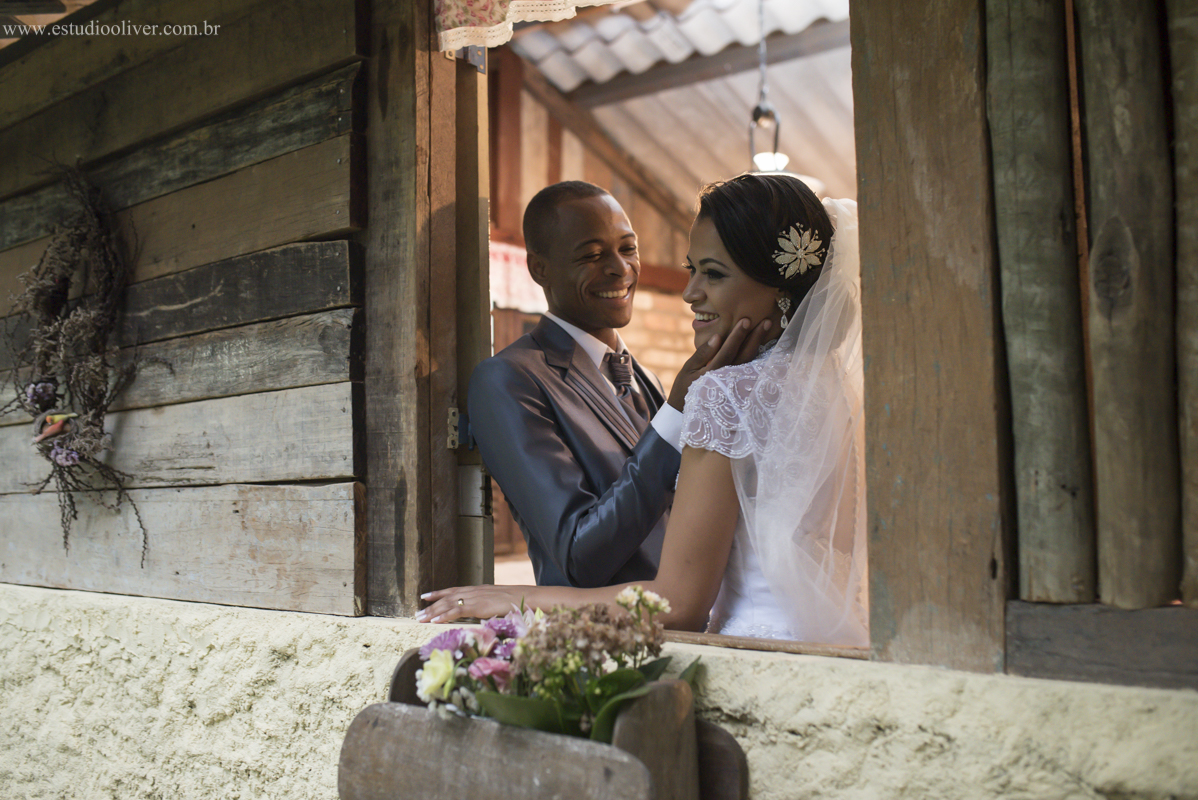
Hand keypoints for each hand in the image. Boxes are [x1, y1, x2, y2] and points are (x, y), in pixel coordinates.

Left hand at [416, 585, 532, 623]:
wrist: (525, 597)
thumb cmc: (514, 602)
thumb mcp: (496, 602)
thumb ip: (486, 606)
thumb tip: (480, 613)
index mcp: (477, 590)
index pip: (453, 590)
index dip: (438, 593)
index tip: (425, 596)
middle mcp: (473, 591)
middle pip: (447, 598)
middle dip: (431, 606)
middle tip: (417, 613)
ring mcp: (475, 597)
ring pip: (449, 604)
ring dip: (433, 612)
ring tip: (420, 618)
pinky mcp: (478, 606)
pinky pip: (457, 611)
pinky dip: (444, 616)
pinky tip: (434, 621)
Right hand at [667, 317, 773, 409]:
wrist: (687, 412)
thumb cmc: (685, 387)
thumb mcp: (688, 369)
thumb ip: (702, 353)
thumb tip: (717, 336)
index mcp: (712, 373)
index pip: (728, 351)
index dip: (738, 336)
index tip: (746, 320)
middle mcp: (726, 379)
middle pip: (745, 356)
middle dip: (755, 338)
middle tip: (765, 321)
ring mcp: (734, 385)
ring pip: (750, 363)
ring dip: (760, 345)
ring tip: (767, 329)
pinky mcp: (738, 388)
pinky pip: (750, 370)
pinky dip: (758, 356)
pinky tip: (764, 344)